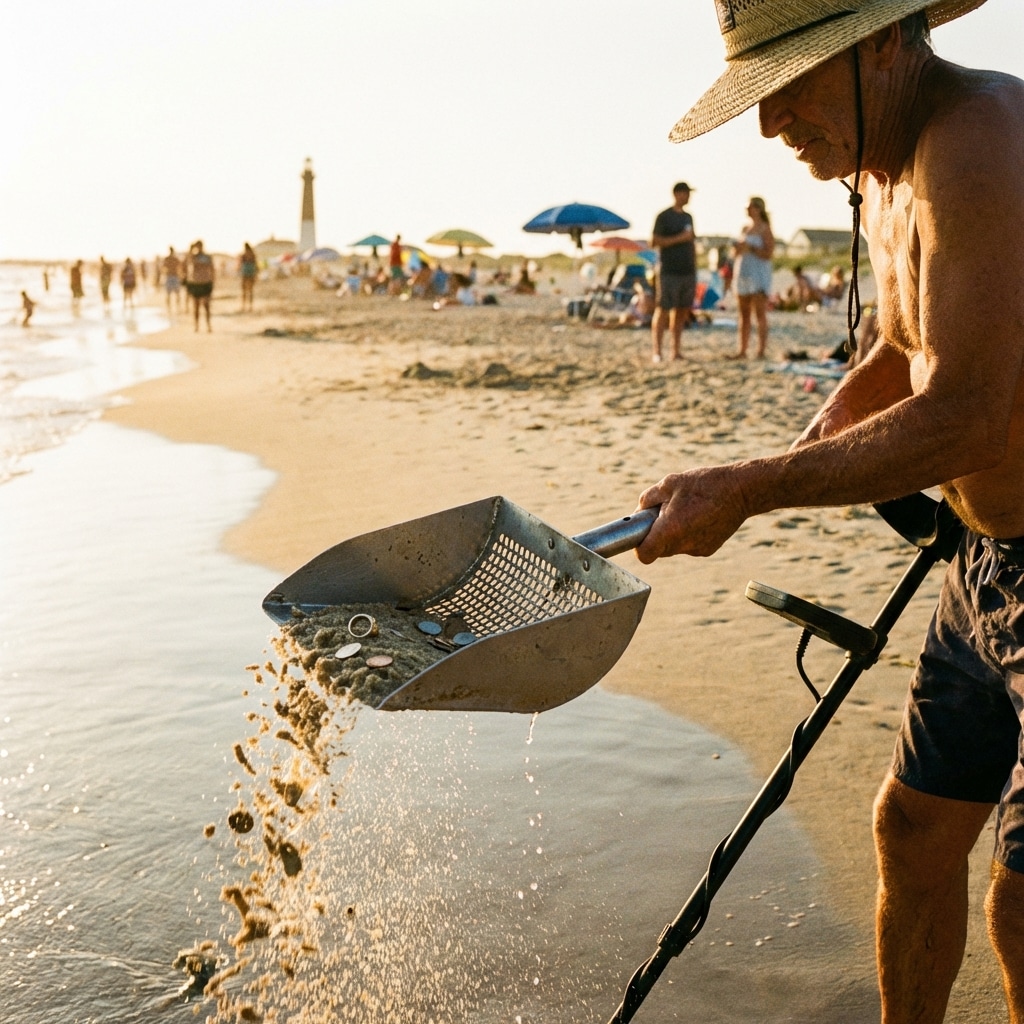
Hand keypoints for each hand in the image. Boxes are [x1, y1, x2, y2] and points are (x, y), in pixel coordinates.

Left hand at [635, 466, 749, 562]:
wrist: (741, 491)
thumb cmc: (704, 484)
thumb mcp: (670, 483)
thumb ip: (648, 499)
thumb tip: (638, 512)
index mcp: (670, 529)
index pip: (644, 555)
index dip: (638, 545)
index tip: (641, 531)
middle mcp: (683, 544)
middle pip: (658, 549)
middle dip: (656, 534)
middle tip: (664, 513)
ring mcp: (697, 549)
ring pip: (673, 547)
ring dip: (672, 534)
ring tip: (685, 511)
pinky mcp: (708, 549)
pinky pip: (689, 545)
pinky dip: (688, 535)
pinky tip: (698, 517)